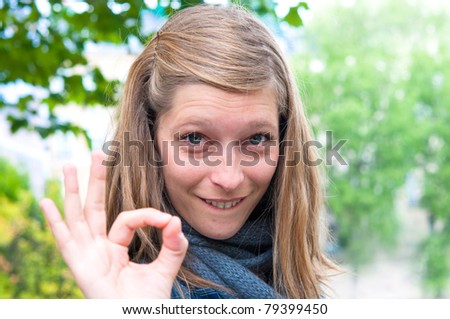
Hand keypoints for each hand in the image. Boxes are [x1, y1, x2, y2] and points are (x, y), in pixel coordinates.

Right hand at [40, 151, 187, 297]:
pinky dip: (54, 222)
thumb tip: (176, 220)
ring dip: (72, 191)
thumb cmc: (147, 301)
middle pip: (94, 207)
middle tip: (96, 154)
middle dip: (95, 181)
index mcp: (116, 247)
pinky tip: (46, 202)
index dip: (147, 215)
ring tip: (69, 165)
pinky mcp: (79, 266)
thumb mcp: (165, 269)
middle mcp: (99, 248)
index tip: (167, 220)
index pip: (127, 218)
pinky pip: (65, 241)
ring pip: (77, 216)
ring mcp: (87, 255)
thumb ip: (173, 245)